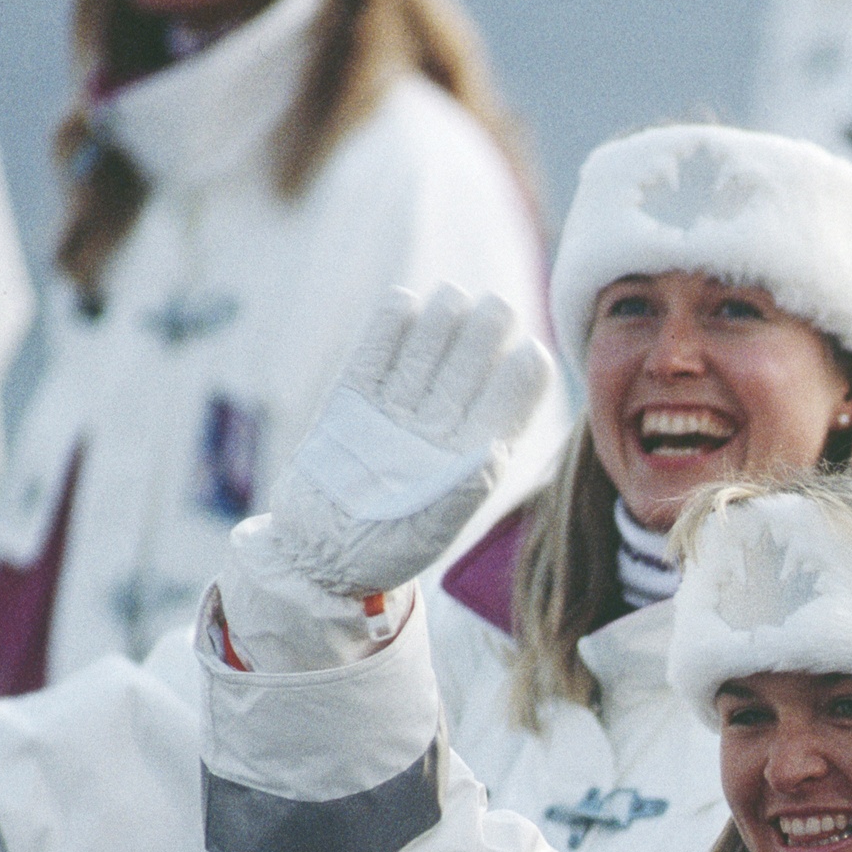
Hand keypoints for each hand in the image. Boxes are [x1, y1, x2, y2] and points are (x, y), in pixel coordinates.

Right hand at [263, 283, 554, 596]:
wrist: (317, 556)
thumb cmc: (386, 550)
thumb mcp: (434, 527)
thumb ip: (467, 487)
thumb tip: (499, 448)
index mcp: (467, 458)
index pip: (502, 409)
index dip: (519, 382)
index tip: (534, 353)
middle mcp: (436, 430)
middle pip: (464, 374)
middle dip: (483, 340)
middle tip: (499, 306)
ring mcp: (393, 414)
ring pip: (421, 360)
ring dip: (438, 327)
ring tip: (455, 295)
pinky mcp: (351, 405)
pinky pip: (372, 360)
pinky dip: (385, 333)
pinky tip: (404, 300)